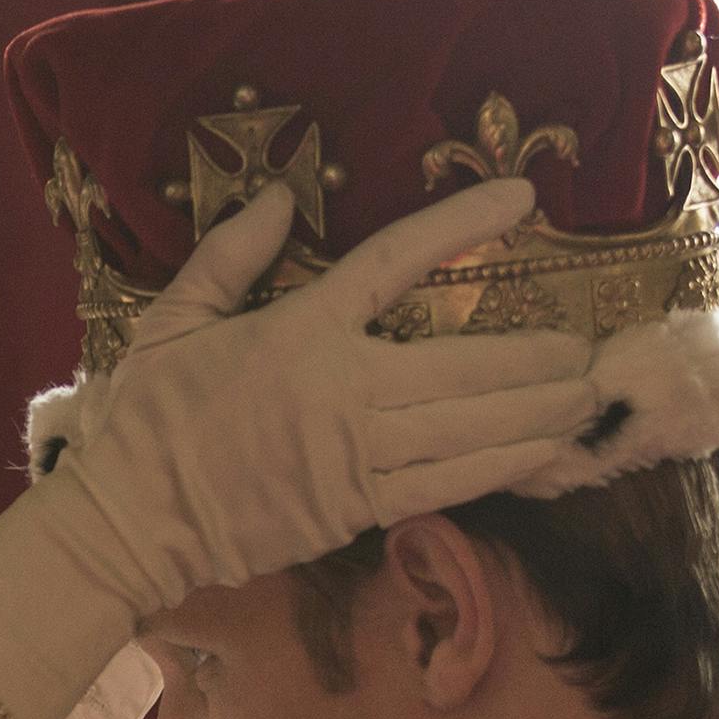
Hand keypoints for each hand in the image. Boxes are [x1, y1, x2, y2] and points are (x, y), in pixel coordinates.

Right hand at [29, 175, 599, 611]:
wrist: (130, 523)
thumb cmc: (147, 420)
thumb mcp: (173, 320)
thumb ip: (231, 254)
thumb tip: (285, 194)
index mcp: (300, 332)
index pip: (396, 262)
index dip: (463, 225)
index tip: (521, 199)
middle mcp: (342, 391)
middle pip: (465, 363)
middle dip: (536, 357)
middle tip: (589, 346)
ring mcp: (355, 457)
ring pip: (471, 428)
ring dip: (538, 413)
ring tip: (585, 398)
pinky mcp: (358, 510)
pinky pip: (449, 484)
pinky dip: (504, 466)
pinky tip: (545, 452)